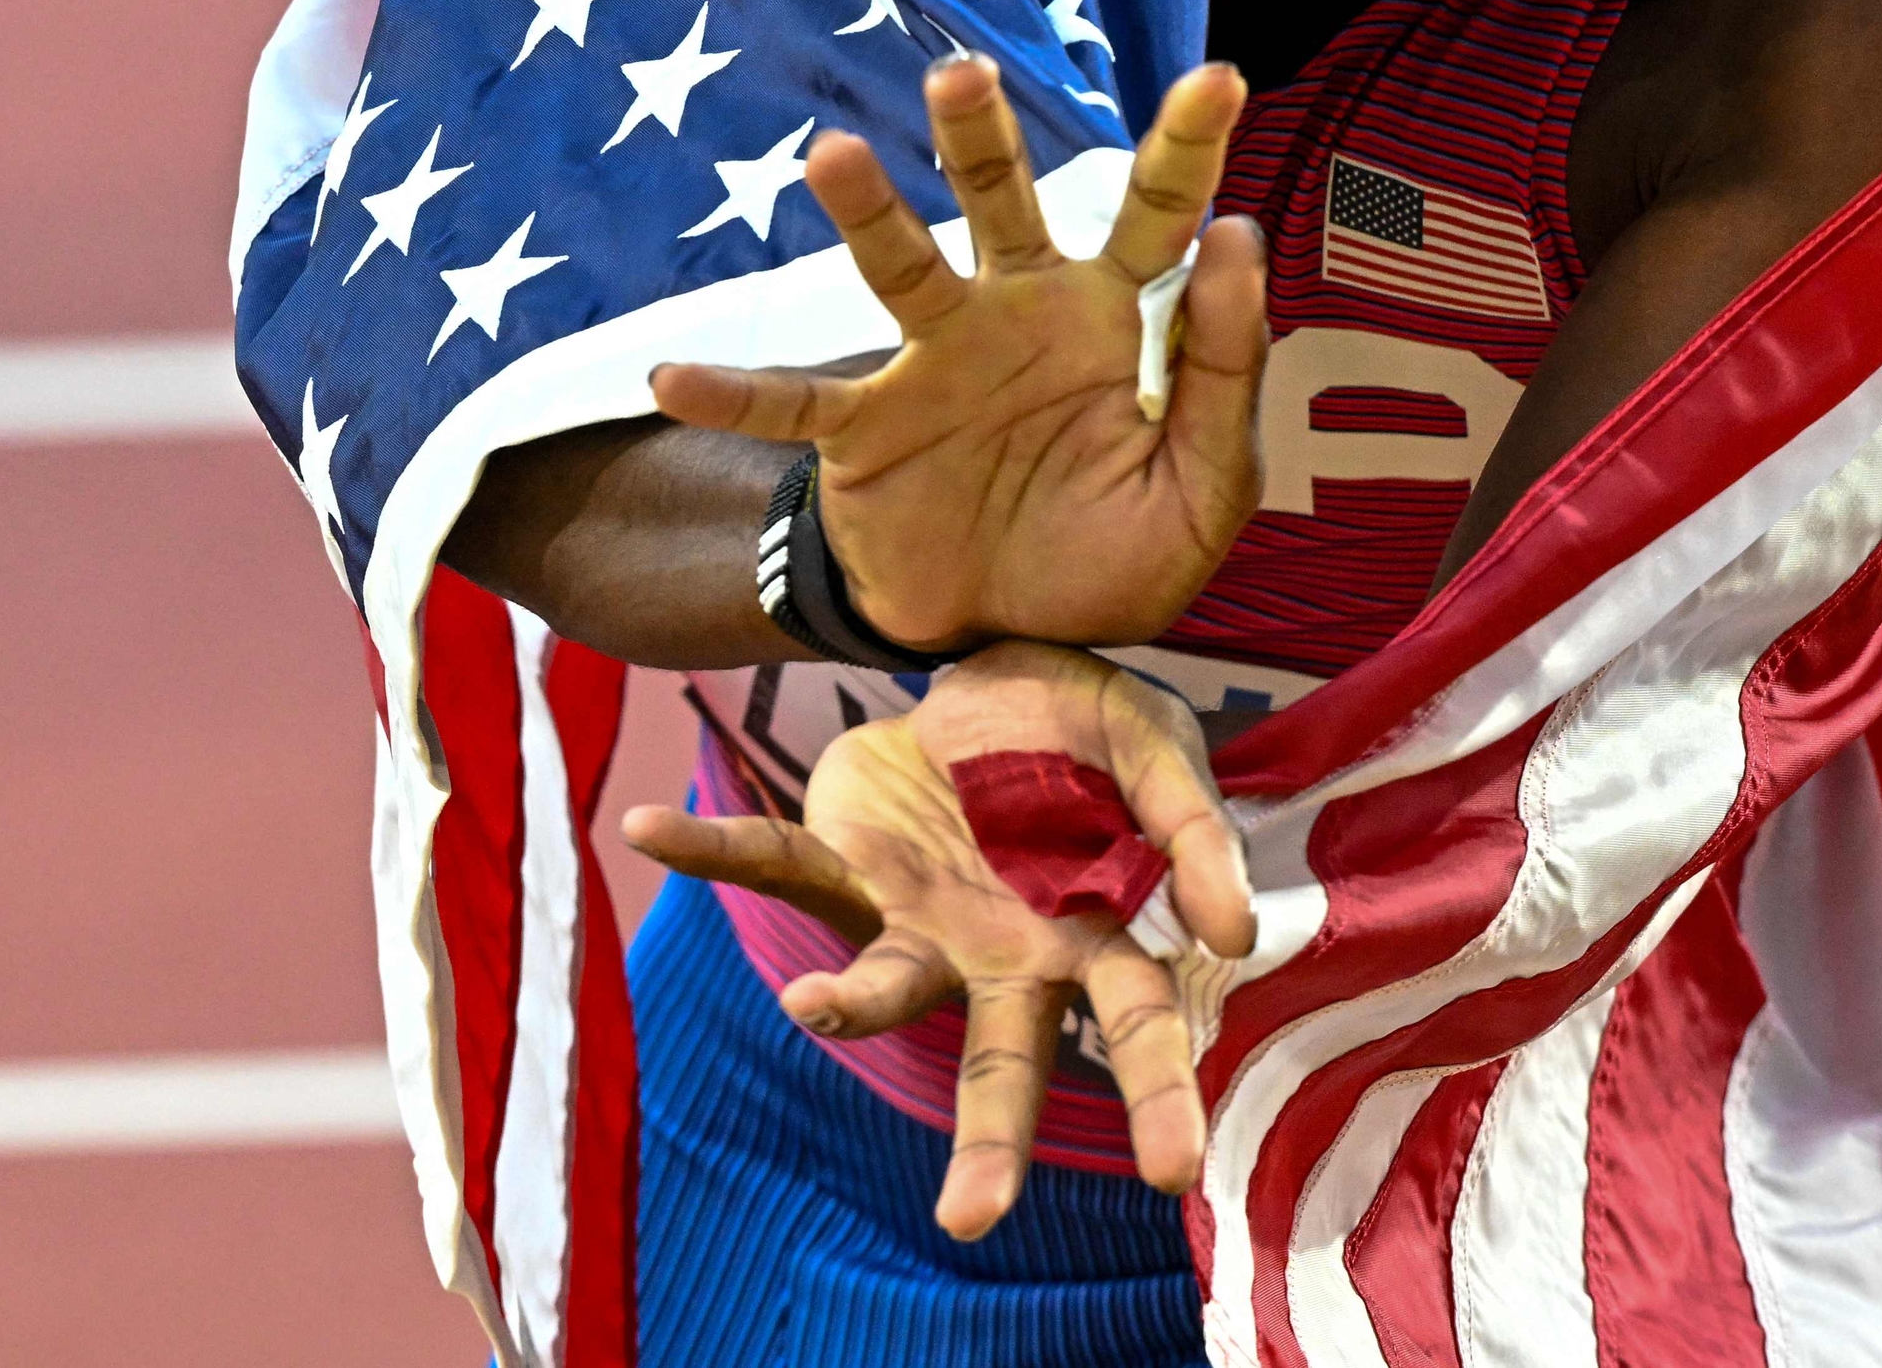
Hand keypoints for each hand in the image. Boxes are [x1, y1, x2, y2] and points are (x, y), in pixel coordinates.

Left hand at [624, 643, 1256, 1236]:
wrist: (995, 660)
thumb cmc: (1091, 730)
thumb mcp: (1156, 745)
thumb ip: (1193, 829)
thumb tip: (1234, 933)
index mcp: (1091, 934)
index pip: (1137, 1028)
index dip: (1158, 1097)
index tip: (1173, 1177)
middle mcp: (1000, 951)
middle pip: (1003, 1062)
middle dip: (989, 1144)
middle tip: (970, 1222)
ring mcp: (915, 916)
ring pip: (882, 986)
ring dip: (846, 1004)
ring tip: (810, 1008)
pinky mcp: (845, 857)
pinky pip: (776, 856)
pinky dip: (712, 847)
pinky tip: (647, 828)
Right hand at [650, 55, 1269, 650]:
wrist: (1014, 642)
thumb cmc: (1115, 549)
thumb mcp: (1203, 489)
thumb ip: (1223, 373)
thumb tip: (1238, 236)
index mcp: (1112, 319)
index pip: (1158, 214)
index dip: (1187, 146)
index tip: (1221, 77)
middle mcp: (1018, 315)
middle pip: (1004, 202)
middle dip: (982, 136)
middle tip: (963, 74)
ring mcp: (934, 364)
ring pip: (899, 269)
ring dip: (866, 214)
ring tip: (831, 155)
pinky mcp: (865, 431)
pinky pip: (793, 405)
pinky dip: (735, 394)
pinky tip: (674, 377)